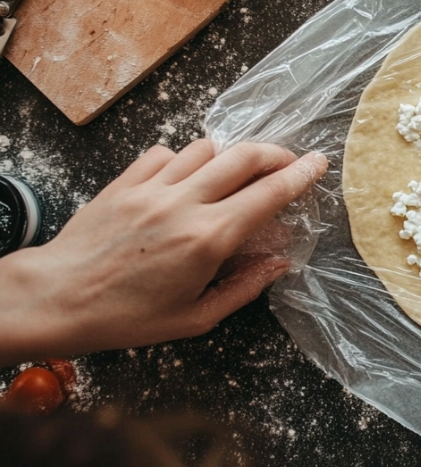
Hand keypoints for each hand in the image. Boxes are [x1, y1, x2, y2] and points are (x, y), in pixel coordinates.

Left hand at [0, 139, 326, 363]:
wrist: (56, 298)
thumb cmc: (125, 317)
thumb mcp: (194, 318)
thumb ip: (244, 288)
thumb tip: (278, 263)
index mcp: (207, 239)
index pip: (268, 195)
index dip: (300, 176)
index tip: (318, 164)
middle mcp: (184, 205)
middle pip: (244, 157)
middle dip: (275, 153)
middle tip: (288, 162)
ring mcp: (152, 188)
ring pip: (206, 148)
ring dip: (229, 156)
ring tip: (235, 175)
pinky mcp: (126, 182)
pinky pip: (166, 153)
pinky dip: (185, 160)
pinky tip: (186, 179)